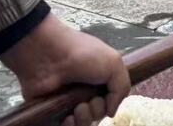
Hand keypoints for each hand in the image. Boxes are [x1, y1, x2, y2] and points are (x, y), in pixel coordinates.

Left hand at [0, 14, 128, 125]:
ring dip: (85, 119)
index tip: (106, 98)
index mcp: (98, 79)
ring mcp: (66, 103)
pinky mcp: (50, 112)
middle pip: (97, 114)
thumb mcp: (114, 63)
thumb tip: (111, 112)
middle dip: (97, 111)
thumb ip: (122, 88)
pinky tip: (68, 118)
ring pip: (83, 122)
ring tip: (78, 108)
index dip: (110, 103)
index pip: (109, 101)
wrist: (50, 54)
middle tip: (90, 101)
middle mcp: (83, 92)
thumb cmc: (83, 55)